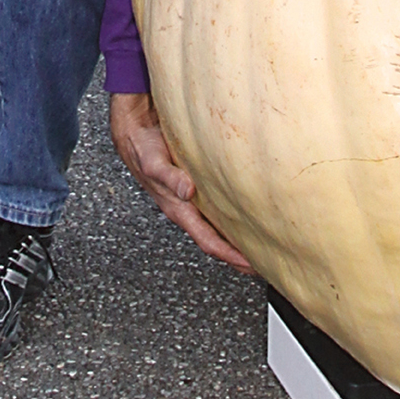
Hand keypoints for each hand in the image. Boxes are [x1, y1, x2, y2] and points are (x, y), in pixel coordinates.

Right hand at [109, 92, 252, 272]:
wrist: (135, 133)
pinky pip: (217, 208)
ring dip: (236, 239)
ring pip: (217, 227)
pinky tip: (246, 214)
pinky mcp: (197, 187)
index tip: (250, 264)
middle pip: (216, 241)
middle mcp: (187, 209)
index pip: (208, 241)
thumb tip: (187, 191)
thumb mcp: (154, 163)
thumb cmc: (143, 150)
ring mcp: (192, 200)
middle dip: (238, 256)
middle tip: (264, 265)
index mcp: (178, 210)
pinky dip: (233, 216)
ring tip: (260, 246)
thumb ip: (170, 177)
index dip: (229, 255)